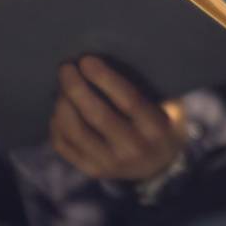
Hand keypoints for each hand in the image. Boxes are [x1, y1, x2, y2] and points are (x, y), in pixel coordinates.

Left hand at [49, 56, 187, 181]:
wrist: (161, 166)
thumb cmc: (162, 121)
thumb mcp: (169, 104)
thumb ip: (149, 85)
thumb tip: (112, 54)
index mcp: (155, 127)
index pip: (127, 100)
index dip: (104, 78)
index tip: (86, 60)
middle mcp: (133, 148)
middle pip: (96, 116)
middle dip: (75, 88)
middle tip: (65, 67)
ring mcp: (111, 164)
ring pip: (75, 132)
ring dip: (62, 105)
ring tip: (61, 88)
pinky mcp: (92, 170)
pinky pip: (64, 147)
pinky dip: (56, 125)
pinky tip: (59, 110)